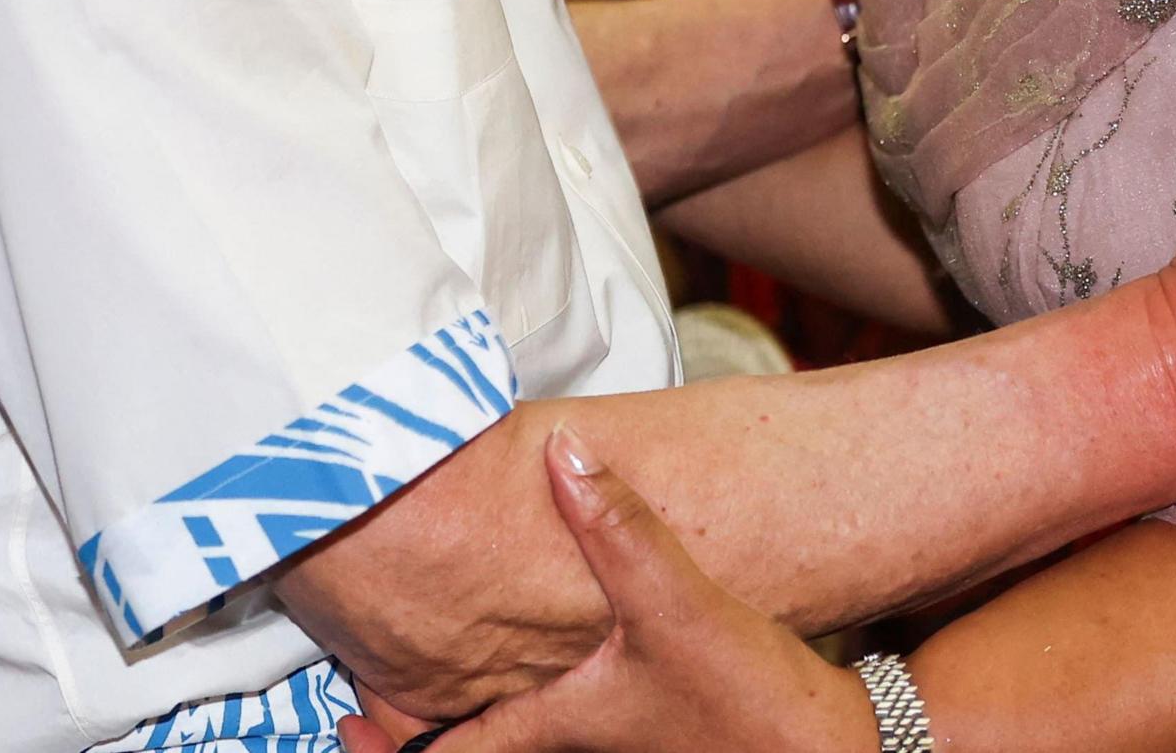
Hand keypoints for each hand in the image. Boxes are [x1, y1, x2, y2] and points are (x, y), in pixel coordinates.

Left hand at [335, 429, 873, 752]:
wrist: (833, 748)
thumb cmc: (751, 700)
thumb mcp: (677, 603)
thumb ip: (618, 526)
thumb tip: (565, 452)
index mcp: (555, 730)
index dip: (386, 743)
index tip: (342, 719)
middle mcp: (571, 750)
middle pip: (473, 752)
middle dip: (414, 730)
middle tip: (359, 702)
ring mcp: (608, 749)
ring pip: (514, 743)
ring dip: (467, 720)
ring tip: (425, 685)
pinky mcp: (643, 740)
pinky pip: (558, 731)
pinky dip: (520, 711)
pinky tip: (535, 670)